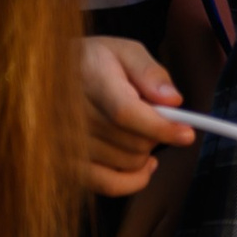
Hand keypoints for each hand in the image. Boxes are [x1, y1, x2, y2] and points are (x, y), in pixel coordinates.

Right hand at [81, 35, 194, 197]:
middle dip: (156, 132)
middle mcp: (71, 118)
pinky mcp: (65, 166)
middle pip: (131, 142)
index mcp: (89, 82)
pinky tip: (144, 166)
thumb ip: (150, 72)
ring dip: (145, 151)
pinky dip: (132, 180)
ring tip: (140, 130)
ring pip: (126, 163)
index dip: (160, 126)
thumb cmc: (94, 62)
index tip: (187, 133)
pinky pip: (106, 185)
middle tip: (154, 115)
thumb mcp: (124, 51)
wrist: (49, 78)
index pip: (125, 113)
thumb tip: (173, 100)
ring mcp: (65, 146)